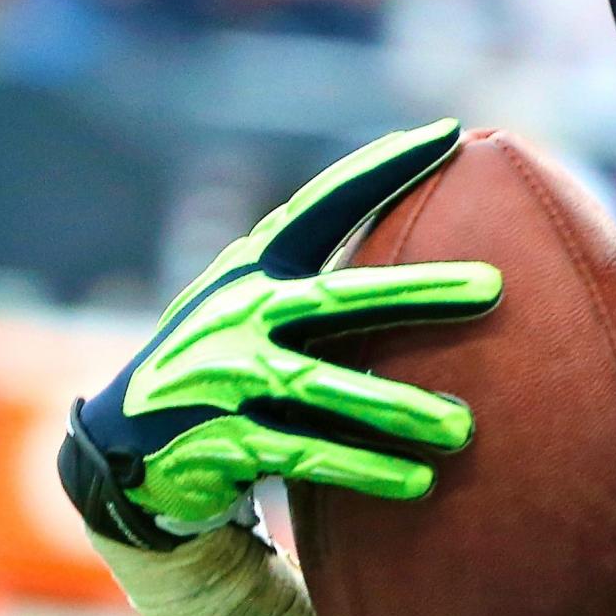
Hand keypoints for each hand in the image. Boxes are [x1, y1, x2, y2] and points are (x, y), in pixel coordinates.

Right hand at [59, 120, 500, 550]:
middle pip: (339, 297)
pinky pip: (304, 455)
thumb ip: (316, 272)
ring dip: (395, 408)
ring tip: (462, 427)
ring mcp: (224, 376)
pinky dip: (362, 467)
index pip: (324, 205)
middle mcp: (238, 312)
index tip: (450, 133)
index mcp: (255, 267)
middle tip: (492, 287)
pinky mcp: (219, 441)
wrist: (123, 452)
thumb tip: (425, 232)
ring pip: (323, 388)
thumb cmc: (221, 366)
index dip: (384, 167)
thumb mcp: (252, 304)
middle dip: (416, 291)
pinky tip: (419, 482)